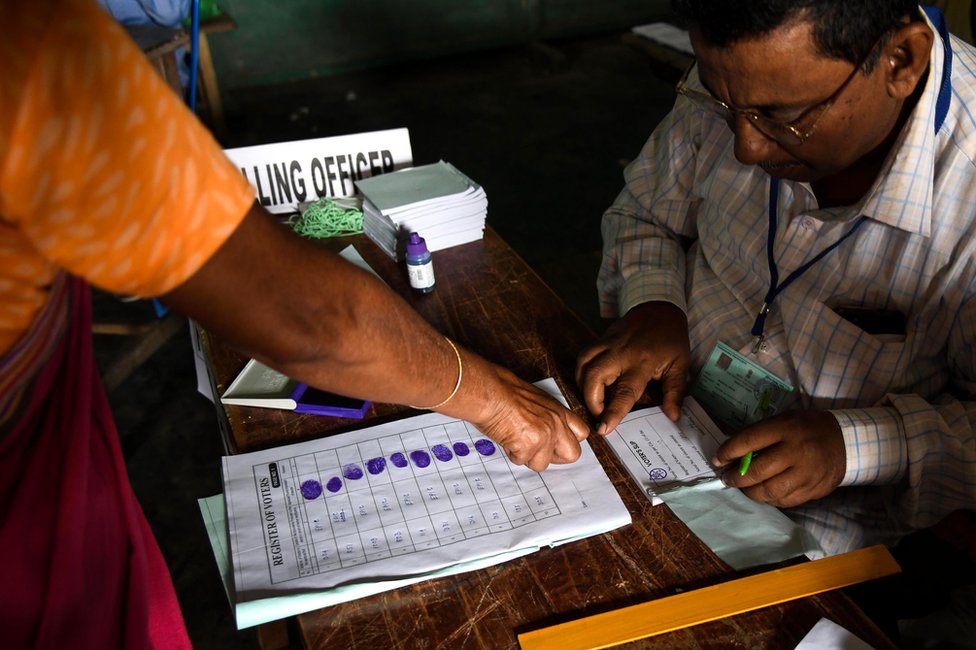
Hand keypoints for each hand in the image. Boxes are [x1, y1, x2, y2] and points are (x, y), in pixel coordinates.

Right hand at [462, 360, 590, 472]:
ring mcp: (545, 435)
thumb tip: (545, 434)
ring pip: (542, 463)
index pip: (581, 433)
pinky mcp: (529, 445)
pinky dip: (511, 453)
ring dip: (526, 456)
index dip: (567, 442)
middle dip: (555, 458)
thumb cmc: (503, 391)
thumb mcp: (535, 399)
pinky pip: (521, 461)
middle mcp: (556, 423)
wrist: (489, 391)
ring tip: (514, 438)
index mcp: (558, 411)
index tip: (555, 444)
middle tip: (537, 450)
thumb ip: (546, 417)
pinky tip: (505, 437)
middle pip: (573, 454)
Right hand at [575, 301, 690, 432]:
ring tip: (592, 399)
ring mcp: (607, 344)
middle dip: (590, 400)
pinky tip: (588, 382)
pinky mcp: (600, 338)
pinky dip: (581, 371)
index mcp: (642, 363)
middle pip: (594, 377)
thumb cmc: (671, 338)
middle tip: (598, 414)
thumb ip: (674, 392)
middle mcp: (620, 353)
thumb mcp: (680, 365)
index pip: (624, 392)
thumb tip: (673, 416)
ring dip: (582, 385)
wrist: (659, 307)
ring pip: (583, 364)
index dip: (612, 412)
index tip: (604, 429)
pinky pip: (584, 356)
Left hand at [712, 410, 845, 507]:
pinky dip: (769, 499)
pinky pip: (784, 501)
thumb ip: (759, 435)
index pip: (749, 441)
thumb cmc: (805, 428)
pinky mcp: (813, 490)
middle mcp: (797, 452)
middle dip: (736, 478)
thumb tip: (731, 455)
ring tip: (743, 487)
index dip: (729, 451)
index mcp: (786, 429)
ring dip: (750, 491)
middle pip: (757, 471)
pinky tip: (764, 492)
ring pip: (769, 491)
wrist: (845, 442)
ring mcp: (807, 474)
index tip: (717, 459)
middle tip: (726, 478)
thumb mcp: (783, 421)